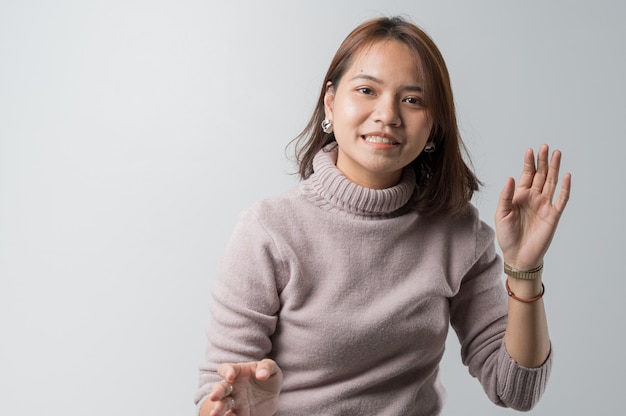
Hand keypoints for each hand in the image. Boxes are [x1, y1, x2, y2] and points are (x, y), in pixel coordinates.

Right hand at [207, 359, 282, 415]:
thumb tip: (261, 375)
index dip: (226, 371)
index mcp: (238, 372)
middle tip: (214, 397)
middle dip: (216, 392)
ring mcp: (234, 401)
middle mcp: (232, 387)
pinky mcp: (238, 414)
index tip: (230, 376)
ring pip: (222, 404)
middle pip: (220, 388)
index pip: (226, 369)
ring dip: (217, 408)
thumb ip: (267, 367)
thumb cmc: (267, 377)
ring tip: (214, 414)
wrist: (271, 397)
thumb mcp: (272, 370)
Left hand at [495, 145, 570, 269]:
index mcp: (520, 196)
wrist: (517, 255)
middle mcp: (534, 198)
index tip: (529, 150)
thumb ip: (506, 196)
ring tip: (556, 154)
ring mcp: (545, 205)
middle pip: (540, 175)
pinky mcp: (553, 215)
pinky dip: (564, 188)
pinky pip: (561, 199)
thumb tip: (511, 178)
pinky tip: (566, 176)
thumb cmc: (507, 236)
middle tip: (545, 147)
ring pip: (551, 183)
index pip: (526, 175)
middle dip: (542, 161)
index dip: (528, 163)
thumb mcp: (501, 214)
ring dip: (554, 169)